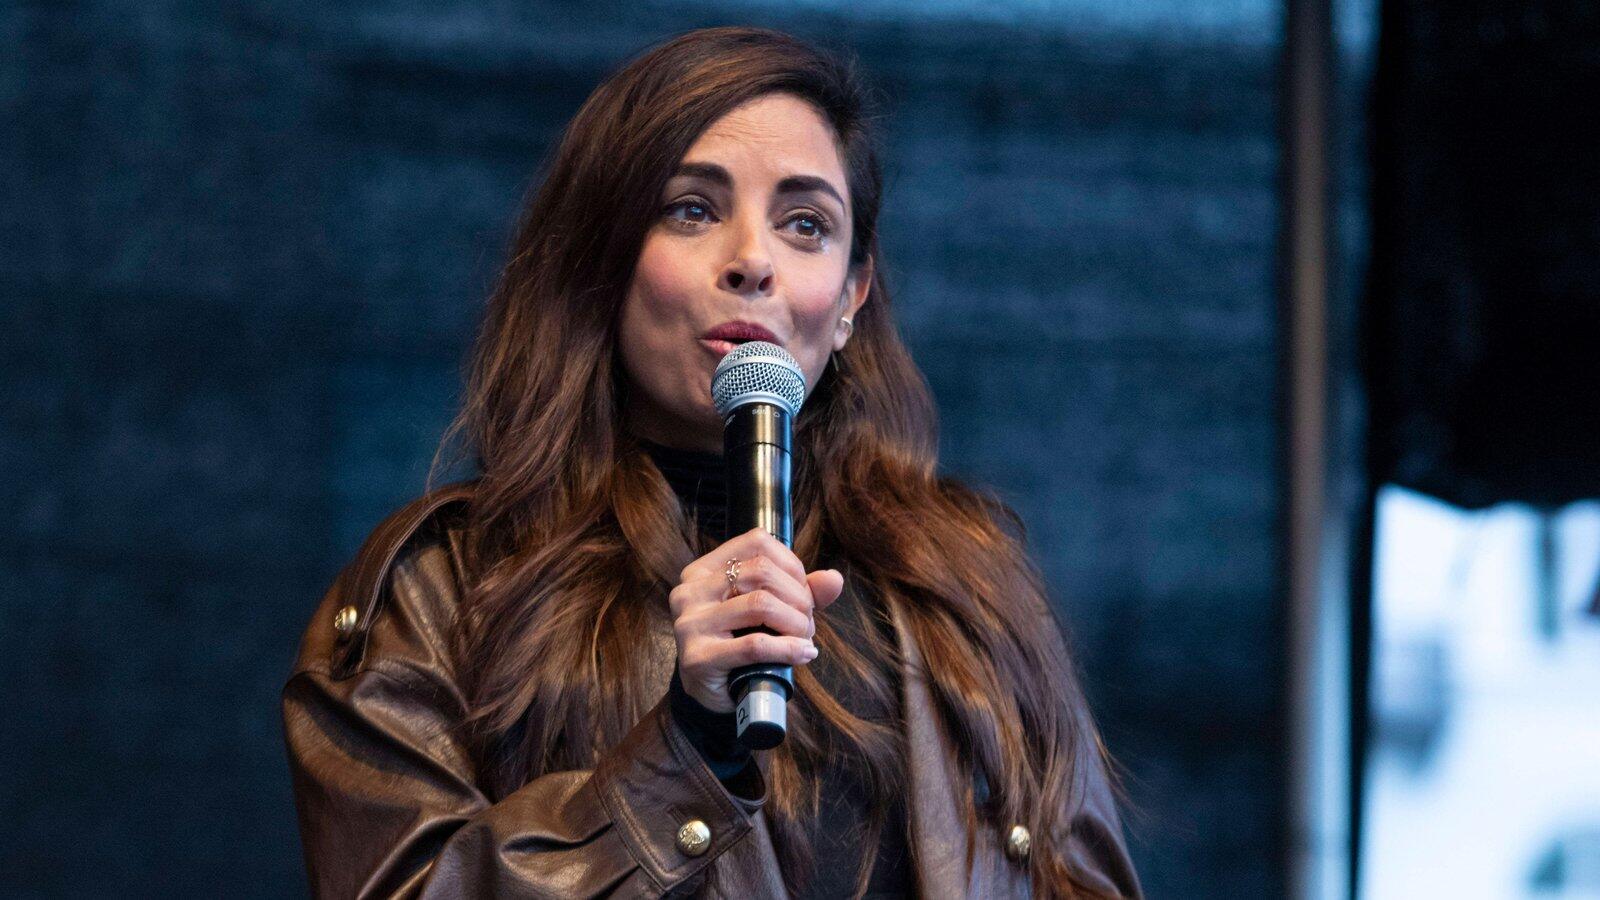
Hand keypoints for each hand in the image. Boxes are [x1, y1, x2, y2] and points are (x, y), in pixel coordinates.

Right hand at [669, 527, 844, 712]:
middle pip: (762, 571)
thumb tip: (834, 579)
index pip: (757, 542)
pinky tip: (803, 654)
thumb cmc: (739, 644)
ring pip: (760, 604)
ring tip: (804, 638)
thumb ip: (800, 591)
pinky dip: (788, 649)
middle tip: (807, 622)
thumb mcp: (767, 611)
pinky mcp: (698, 657)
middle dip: (798, 597)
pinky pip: (755, 645)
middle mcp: (690, 591)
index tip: (803, 592)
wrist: (710, 693)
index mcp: (703, 570)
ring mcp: (690, 623)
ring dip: (796, 623)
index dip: (791, 565)